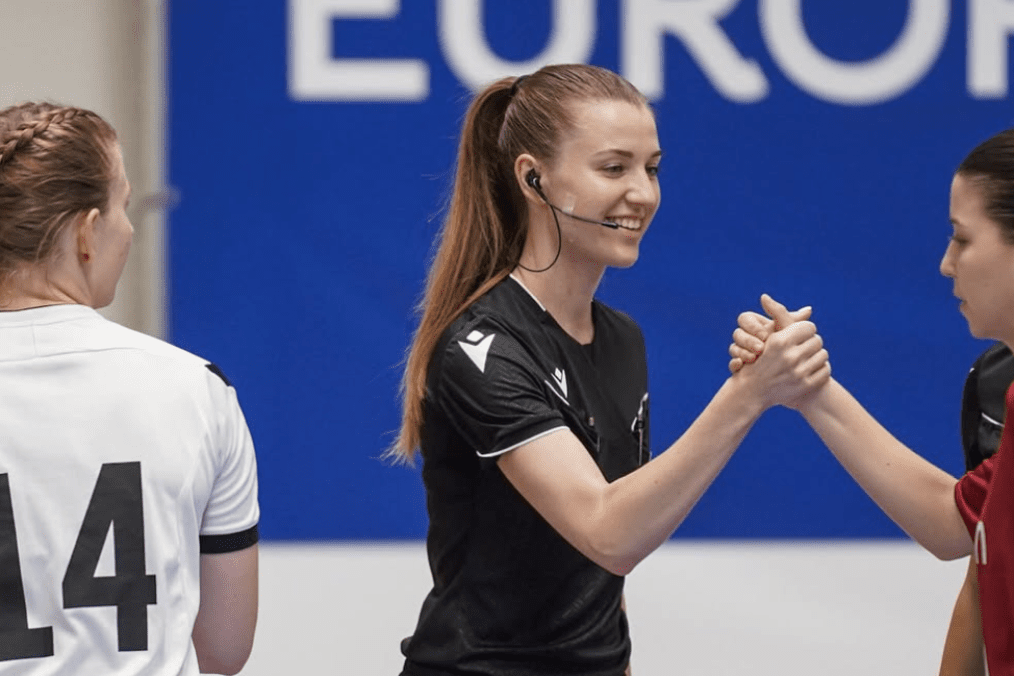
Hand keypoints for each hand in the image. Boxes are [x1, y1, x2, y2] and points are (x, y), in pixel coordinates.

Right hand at [728, 294, 810, 372]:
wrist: (783, 374)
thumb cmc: (789, 348)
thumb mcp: (789, 333)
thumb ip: (794, 321)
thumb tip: (809, 309)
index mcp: (753, 324)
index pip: (744, 318)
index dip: (754, 327)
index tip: (766, 335)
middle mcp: (744, 337)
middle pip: (737, 333)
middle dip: (748, 341)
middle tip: (760, 348)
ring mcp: (740, 352)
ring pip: (733, 348)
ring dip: (742, 352)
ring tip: (753, 359)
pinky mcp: (738, 366)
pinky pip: (731, 364)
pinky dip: (735, 364)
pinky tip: (741, 366)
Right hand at [730, 294, 829, 408]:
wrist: (753, 390)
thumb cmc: (760, 358)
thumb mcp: (768, 337)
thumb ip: (786, 319)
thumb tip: (809, 309)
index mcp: (780, 342)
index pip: (809, 327)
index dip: (804, 330)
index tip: (798, 335)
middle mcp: (790, 357)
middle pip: (818, 340)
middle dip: (810, 343)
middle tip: (802, 348)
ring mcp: (798, 373)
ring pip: (824, 355)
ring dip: (816, 356)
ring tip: (806, 358)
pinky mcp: (805, 386)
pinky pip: (825, 370)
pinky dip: (820, 369)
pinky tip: (810, 370)